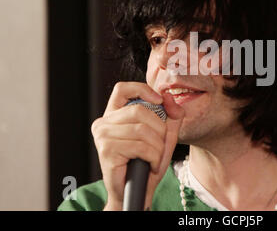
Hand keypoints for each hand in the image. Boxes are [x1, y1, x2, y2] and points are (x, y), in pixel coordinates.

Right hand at [91, 82, 183, 210]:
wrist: (137, 191)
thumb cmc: (147, 162)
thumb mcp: (165, 135)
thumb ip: (171, 115)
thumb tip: (169, 97)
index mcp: (115, 114)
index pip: (123, 89)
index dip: (142, 89)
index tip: (159, 100)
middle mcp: (104, 122)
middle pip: (139, 111)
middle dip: (159, 129)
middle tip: (160, 145)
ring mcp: (102, 136)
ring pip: (142, 130)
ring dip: (157, 147)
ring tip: (155, 158)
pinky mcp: (106, 150)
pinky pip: (141, 146)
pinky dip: (153, 157)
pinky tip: (150, 165)